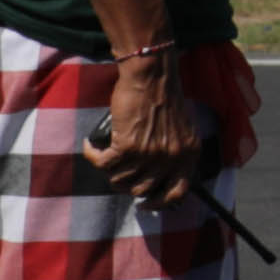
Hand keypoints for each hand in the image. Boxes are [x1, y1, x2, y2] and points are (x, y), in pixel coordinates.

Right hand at [85, 54, 211, 207]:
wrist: (152, 76)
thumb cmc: (165, 97)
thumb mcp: (182, 128)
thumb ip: (175, 152)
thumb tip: (159, 174)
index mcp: (188, 155)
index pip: (178, 191)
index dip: (160, 202)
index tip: (145, 203)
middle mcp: (171, 159)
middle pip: (142, 189)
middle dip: (127, 183)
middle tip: (119, 171)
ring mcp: (149, 154)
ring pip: (119, 179)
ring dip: (109, 170)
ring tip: (106, 156)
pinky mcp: (126, 146)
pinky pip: (102, 163)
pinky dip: (92, 155)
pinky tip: (90, 146)